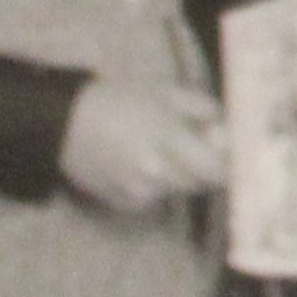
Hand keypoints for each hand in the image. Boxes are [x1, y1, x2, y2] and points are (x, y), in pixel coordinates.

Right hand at [58, 80, 225, 212]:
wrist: (64, 122)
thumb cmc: (119, 101)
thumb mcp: (167, 92)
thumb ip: (205, 110)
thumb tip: (228, 129)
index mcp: (169, 140)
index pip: (218, 170)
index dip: (230, 164)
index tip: (233, 154)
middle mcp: (157, 172)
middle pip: (202, 183)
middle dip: (206, 167)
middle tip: (196, 146)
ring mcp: (140, 192)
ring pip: (179, 189)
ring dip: (181, 174)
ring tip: (161, 149)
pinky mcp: (124, 203)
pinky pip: (156, 197)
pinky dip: (158, 184)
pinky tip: (140, 163)